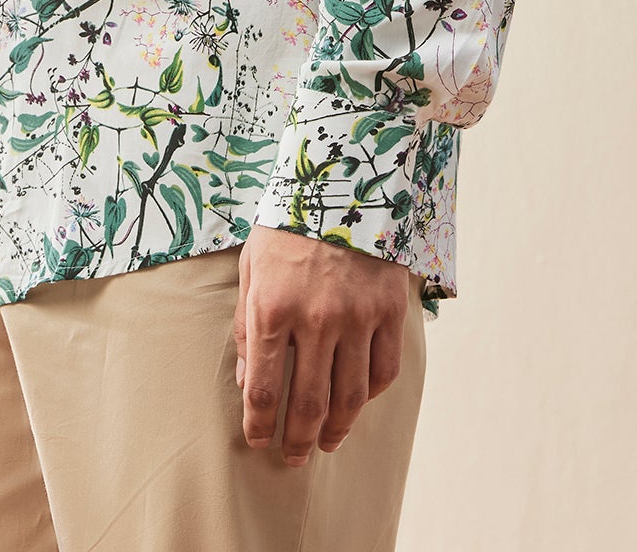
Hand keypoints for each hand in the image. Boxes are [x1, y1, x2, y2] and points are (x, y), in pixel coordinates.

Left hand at [233, 224, 412, 465]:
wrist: (341, 179)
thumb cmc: (287, 224)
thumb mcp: (252, 267)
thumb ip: (247, 327)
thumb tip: (247, 382)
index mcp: (272, 309)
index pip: (263, 390)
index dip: (259, 426)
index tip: (258, 441)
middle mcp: (315, 319)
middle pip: (307, 404)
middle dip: (296, 441)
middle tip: (293, 458)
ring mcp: (357, 316)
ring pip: (349, 397)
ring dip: (337, 430)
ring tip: (326, 442)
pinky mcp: (389, 310)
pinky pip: (383, 370)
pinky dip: (370, 395)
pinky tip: (357, 401)